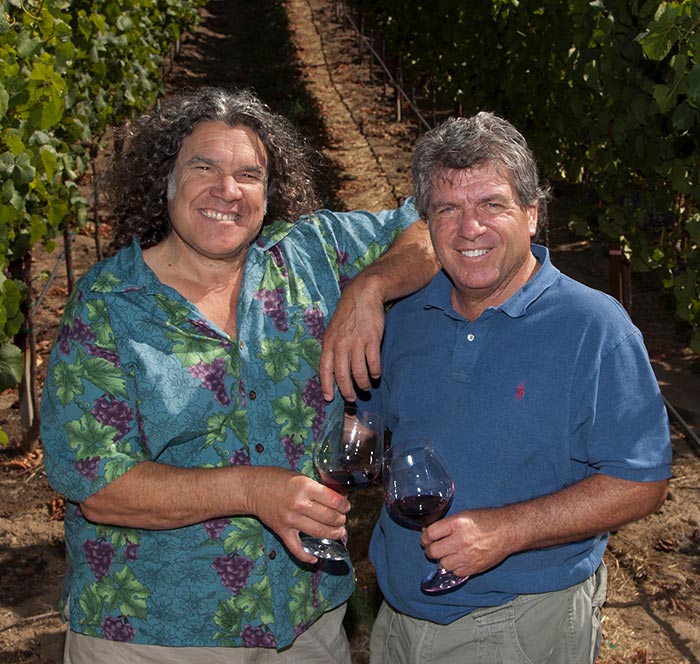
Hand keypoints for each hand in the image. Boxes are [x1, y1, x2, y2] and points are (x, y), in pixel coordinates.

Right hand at [248, 467, 350, 563]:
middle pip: (329, 517)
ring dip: (333, 534)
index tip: (346, 506)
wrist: (253, 488)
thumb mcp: (301, 477)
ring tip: (339, 532)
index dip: (344, 505)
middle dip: (340, 520)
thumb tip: (338, 499)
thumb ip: (316, 488)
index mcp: (305, 486)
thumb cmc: (277, 478)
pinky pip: (297, 548)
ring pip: (319, 532)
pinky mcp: (282, 531)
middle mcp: (299, 504)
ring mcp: (290, 519)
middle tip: (342, 519)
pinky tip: (315, 558)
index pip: (334, 500)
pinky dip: (307, 556)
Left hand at [320, 278, 384, 401]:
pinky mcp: (372, 340)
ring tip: (366, 387)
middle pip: (343, 375)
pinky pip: (373, 362)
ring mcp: (357, 342)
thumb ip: (333, 349)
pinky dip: (375, 372)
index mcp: (329, 343)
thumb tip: (334, 370)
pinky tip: (376, 374)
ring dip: (363, 383)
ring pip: (359, 372)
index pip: (325, 370)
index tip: (329, 398)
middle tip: (352, 398)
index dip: (326, 386)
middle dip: (347, 391)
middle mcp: (341, 345)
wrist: (362, 295)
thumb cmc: (347, 315)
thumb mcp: (333, 330)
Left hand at [420, 508, 512, 577]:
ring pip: (442, 564)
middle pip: (433, 551)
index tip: (426, 537)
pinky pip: (455, 573)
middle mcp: (461, 540)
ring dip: (442, 559)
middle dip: (430, 549)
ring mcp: (468, 556)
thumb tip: (429, 533)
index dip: (425, 536)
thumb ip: (447, 525)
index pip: (430, 533)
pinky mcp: (474, 567)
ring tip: (447, 553)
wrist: (508, 531)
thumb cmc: (487, 520)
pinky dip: (454, 568)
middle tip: (433, 547)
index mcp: (457, 523)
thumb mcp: (464, 515)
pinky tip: (458, 560)